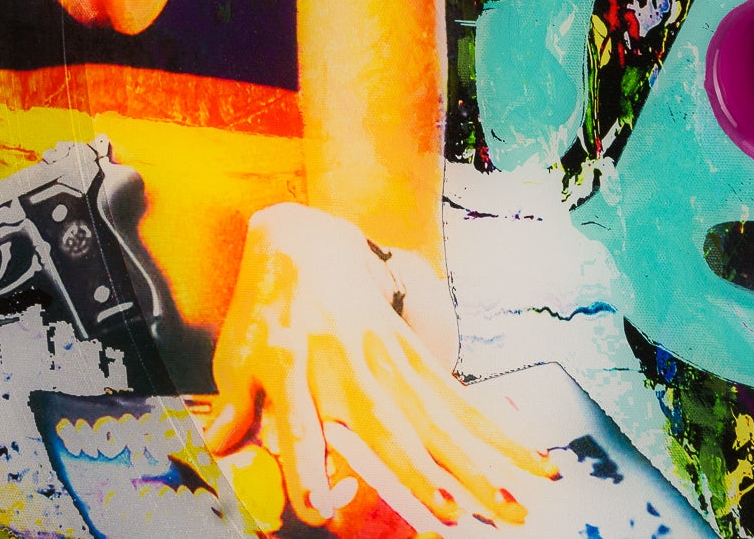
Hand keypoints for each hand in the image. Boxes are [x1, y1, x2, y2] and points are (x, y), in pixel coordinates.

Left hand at [205, 203, 556, 527]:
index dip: (309, 469)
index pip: (299, 429)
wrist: (306, 242)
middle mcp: (346, 367)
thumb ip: (233, 406)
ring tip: (511, 505)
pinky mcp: (415, 353)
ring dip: (476, 462)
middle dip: (422, 474)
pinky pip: (459, 397)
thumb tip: (222, 450)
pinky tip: (531, 461)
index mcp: (293, 370)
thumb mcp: (234, 355)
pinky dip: (495, 431)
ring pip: (437, 417)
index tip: (320, 508)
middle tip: (454, 516)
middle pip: (388, 427)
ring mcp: (387, 359)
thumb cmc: (266, 310)